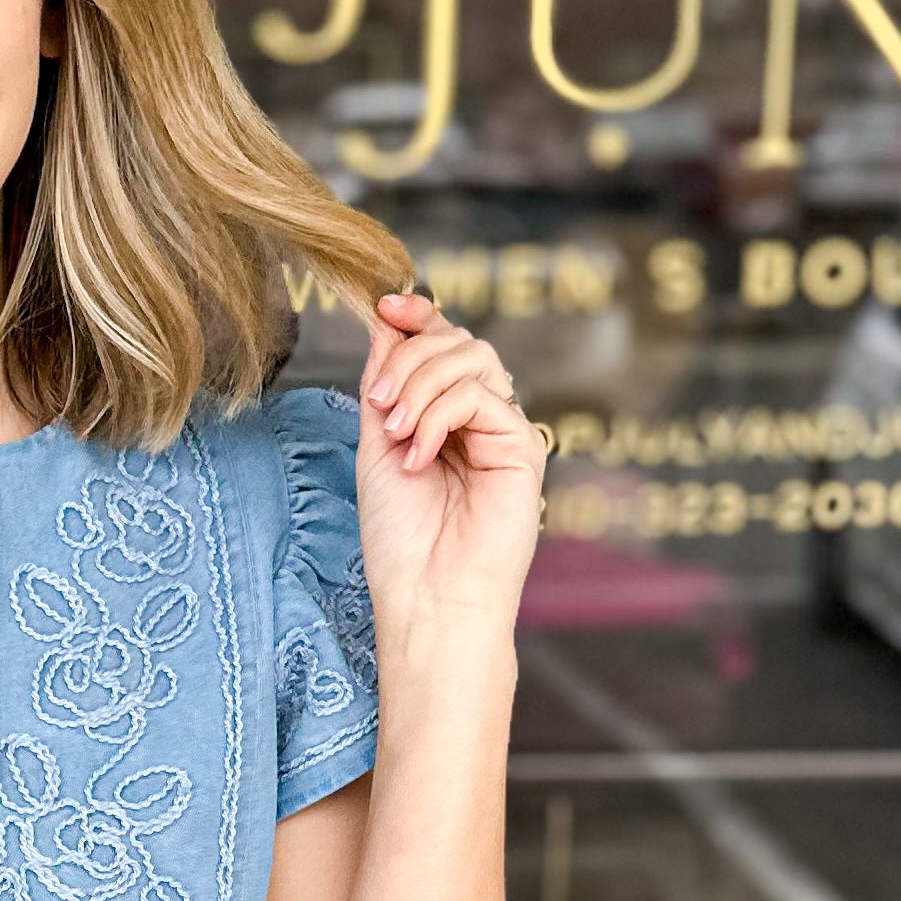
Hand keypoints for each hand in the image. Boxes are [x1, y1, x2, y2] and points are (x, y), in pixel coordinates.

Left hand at [355, 288, 544, 658]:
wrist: (426, 596)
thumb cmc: (399, 538)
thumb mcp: (376, 445)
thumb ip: (384, 385)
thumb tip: (385, 321)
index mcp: (444, 416)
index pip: (439, 344)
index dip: (416, 316)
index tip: (384, 304)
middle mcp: (479, 418)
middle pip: (456, 341)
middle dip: (408, 358)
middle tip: (379, 404)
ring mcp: (504, 430)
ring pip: (473, 356)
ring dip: (421, 383)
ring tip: (396, 433)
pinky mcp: (524, 447)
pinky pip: (480, 396)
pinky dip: (438, 417)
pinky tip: (420, 457)